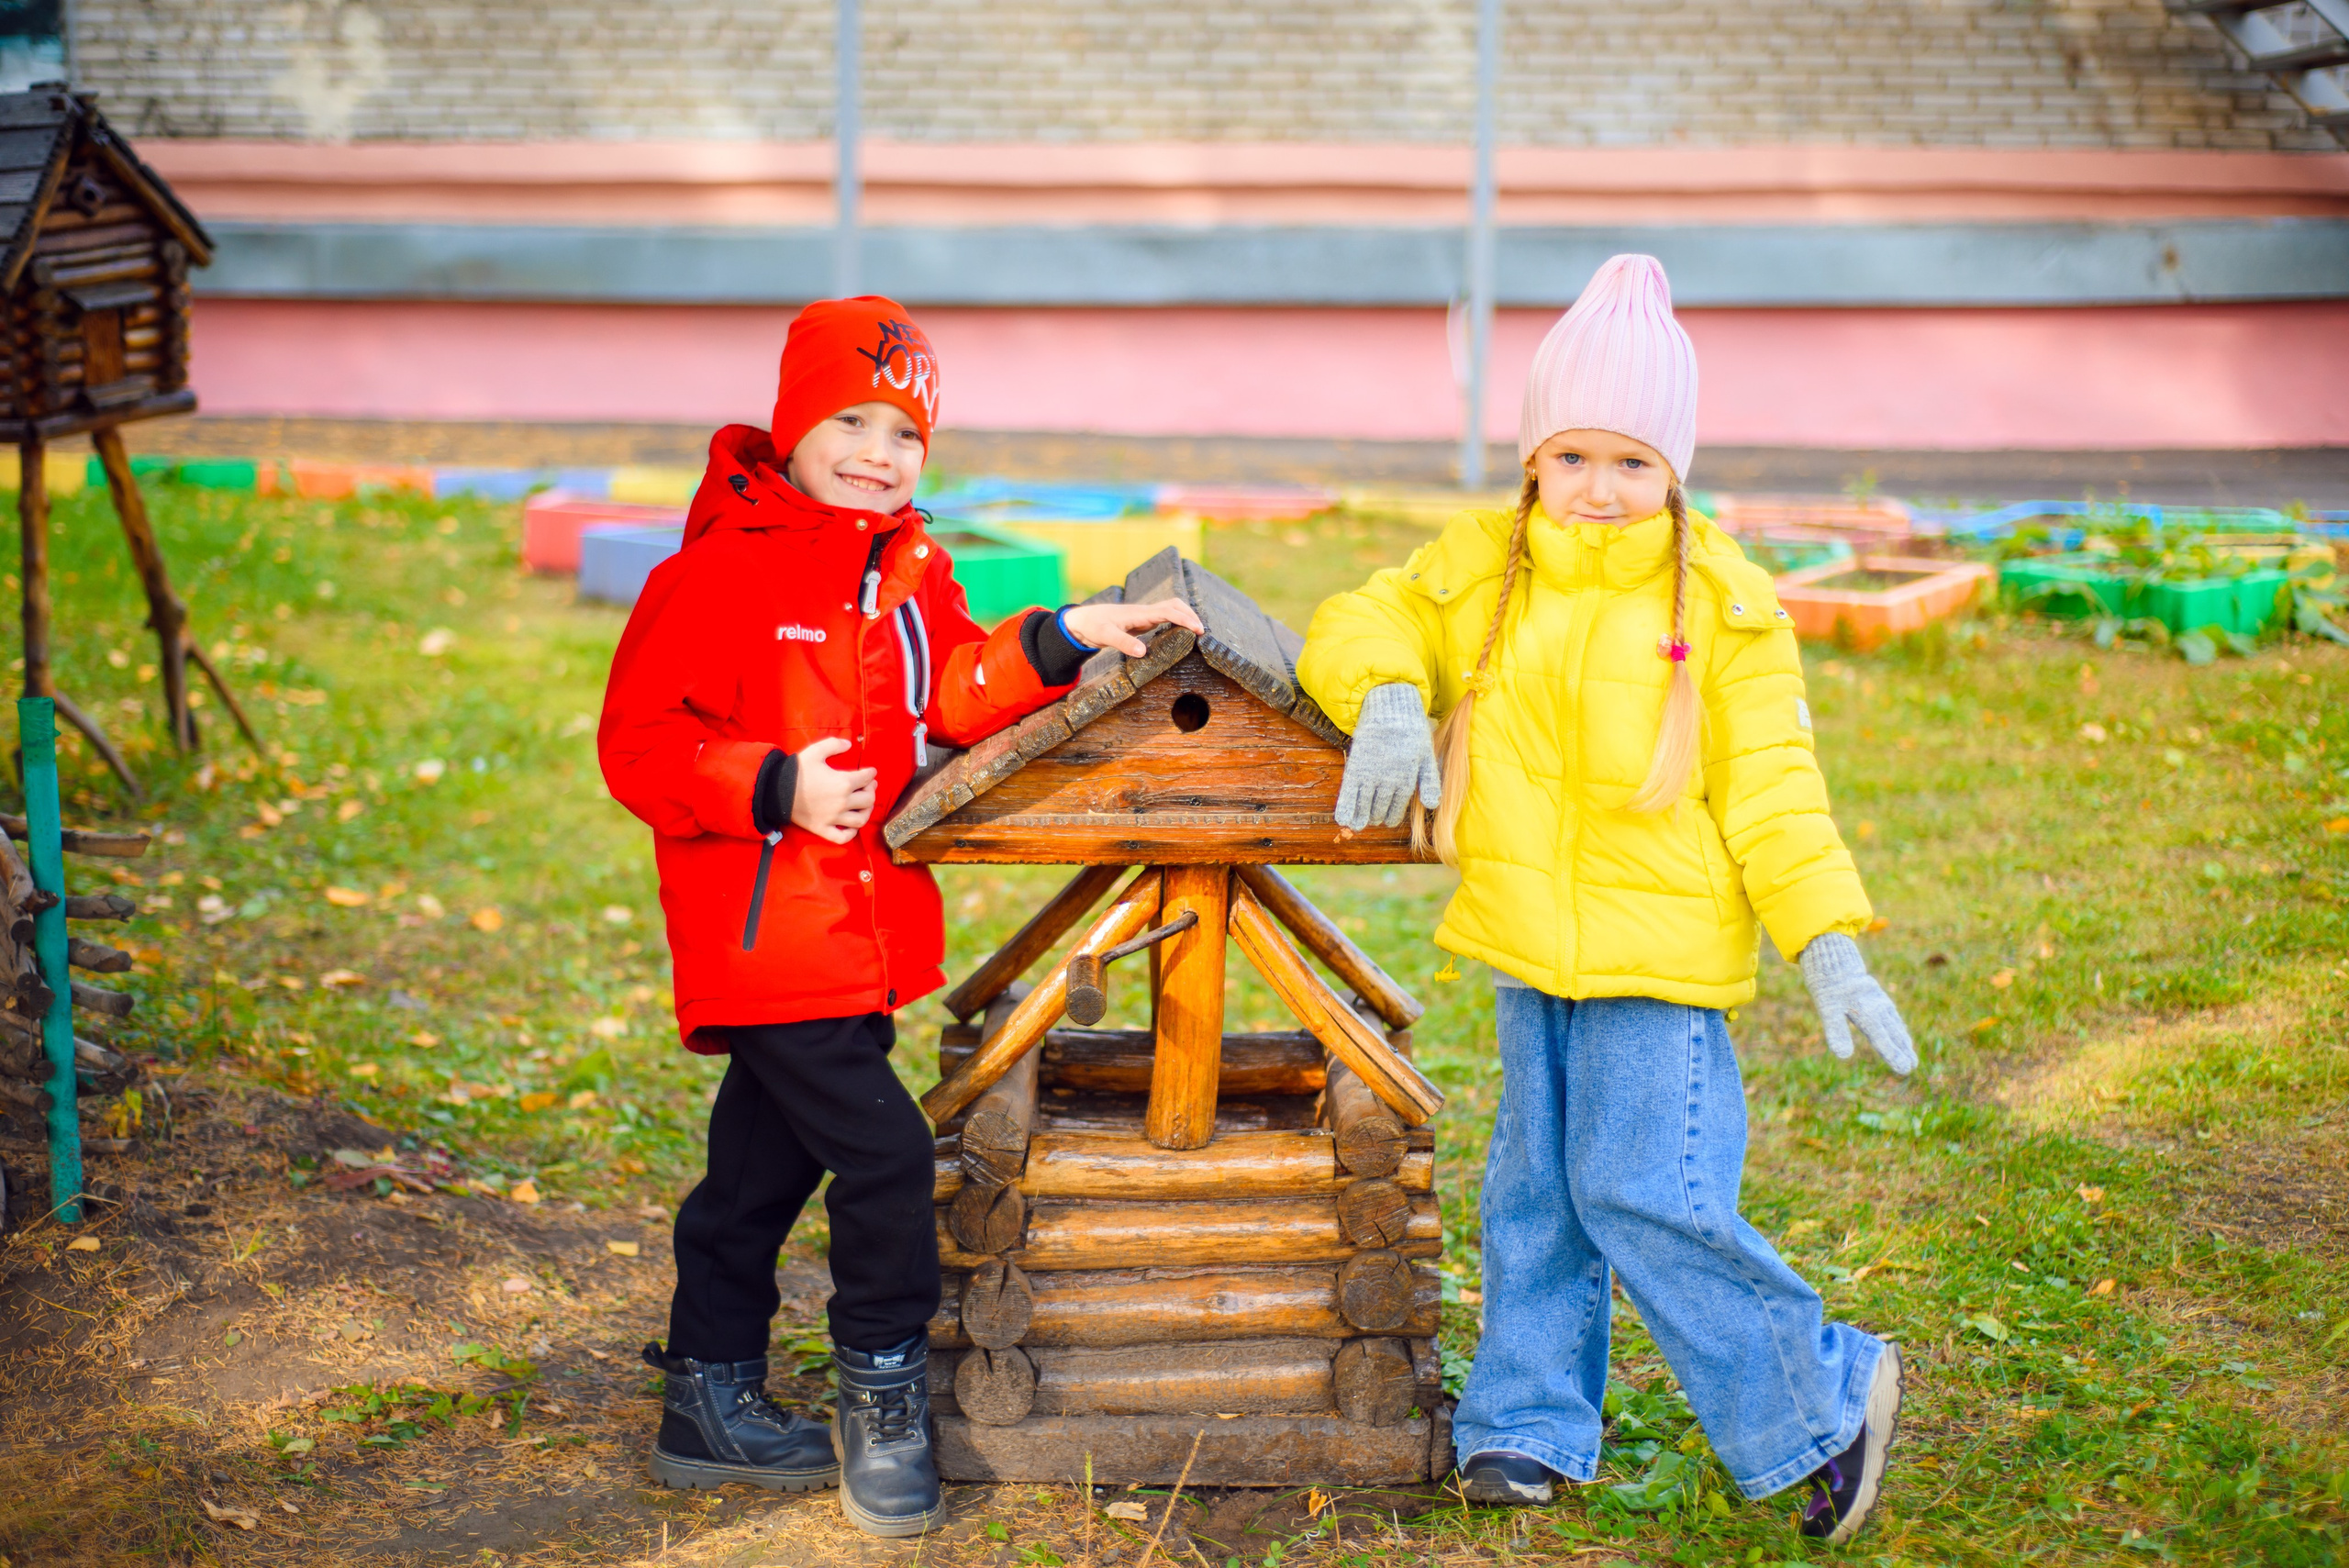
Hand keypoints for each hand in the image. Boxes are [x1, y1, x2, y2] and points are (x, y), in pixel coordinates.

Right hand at [791, 736, 877, 844]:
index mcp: (843, 782)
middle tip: (868, 786)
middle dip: (871, 791)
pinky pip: (843, 837)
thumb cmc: (796, 771)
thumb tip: (849, 743)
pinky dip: (851, 833)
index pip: (867, 778)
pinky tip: (851, 826)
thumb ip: (834, 744)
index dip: (871, 773)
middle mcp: (842, 802)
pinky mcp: (822, 829)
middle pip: (868, 800)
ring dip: (866, 812)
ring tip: (864, 806)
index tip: (871, 772)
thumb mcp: (815, 751)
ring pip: (860, 820)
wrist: (775, 790)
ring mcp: (833, 818)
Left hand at [1058, 597, 1204, 657]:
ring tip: (1197, 630)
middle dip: (1191, 615)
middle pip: (1174, 605)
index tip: (1199, 630)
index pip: (1169, 612)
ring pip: (1171, 609)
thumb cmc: (1093, 626)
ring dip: (1185, 616)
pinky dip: (1177, 620)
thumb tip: (1144, 652)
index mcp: (1139, 613)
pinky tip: (1180, 632)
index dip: (1186, 619)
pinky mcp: (1141, 622)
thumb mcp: (1105, 636)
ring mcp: (1144, 616)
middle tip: (1203, 632)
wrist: (1082, 621)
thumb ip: (1124, 643)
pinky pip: (1164, 617)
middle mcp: (1144, 612)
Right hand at [1335, 683, 1439, 830]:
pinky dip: (1345, 807)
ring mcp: (1371, 774)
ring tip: (1359, 824)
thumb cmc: (1411, 732)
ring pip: (1365, 805)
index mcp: (1407, 779)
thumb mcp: (1426, 755)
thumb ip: (1430, 781)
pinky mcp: (1356, 766)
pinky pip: (1349, 792)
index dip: (1392, 816)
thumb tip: (1433, 805)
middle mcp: (1388, 780)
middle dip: (1377, 816)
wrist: (1389, 709)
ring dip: (1362, 816)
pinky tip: (1342, 820)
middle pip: (1380, 809)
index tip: (1388, 819)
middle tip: (1374, 818)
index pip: (1398, 807)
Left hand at [1797, 932, 1916, 1074]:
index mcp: (1868, 1012)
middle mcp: (1878, 1007)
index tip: (1906, 1069)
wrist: (1832, 956)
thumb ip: (1836, 1032)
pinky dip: (1897, 1025)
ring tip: (1910, 1052)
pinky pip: (1891, 1013)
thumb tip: (1843, 1056)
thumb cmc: (1828, 986)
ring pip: (1894, 1023)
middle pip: (1893, 1033)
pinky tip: (1899, 1030)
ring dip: (1902, 1038)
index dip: (1894, 1056)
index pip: (1883, 1040)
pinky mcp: (1875, 994)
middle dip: (1903, 1050)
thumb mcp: (1827, 1009)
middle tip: (1913, 1066)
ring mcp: (1879, 999)